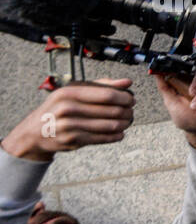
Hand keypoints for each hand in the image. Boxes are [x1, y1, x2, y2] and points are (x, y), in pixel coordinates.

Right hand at [1, 78, 133, 161]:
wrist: (35, 131)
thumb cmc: (59, 107)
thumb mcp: (74, 91)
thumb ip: (101, 85)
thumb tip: (127, 82)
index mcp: (69, 92)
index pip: (107, 95)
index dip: (124, 98)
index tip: (131, 99)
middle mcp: (68, 108)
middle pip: (112, 110)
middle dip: (127, 111)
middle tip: (131, 112)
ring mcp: (70, 126)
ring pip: (111, 126)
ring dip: (124, 124)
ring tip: (126, 122)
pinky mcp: (73, 140)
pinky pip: (104, 138)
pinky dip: (116, 136)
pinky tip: (119, 133)